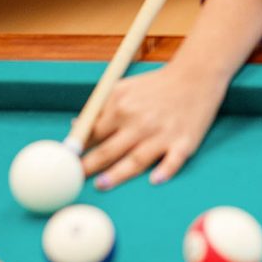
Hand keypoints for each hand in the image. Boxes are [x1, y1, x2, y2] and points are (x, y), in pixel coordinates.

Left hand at [80, 62, 227, 189]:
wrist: (195, 76)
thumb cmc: (156, 85)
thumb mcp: (124, 87)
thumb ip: (99, 107)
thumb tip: (75, 127)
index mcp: (122, 107)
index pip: (93, 133)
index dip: (78, 150)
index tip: (65, 164)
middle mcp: (140, 122)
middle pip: (109, 150)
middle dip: (89, 167)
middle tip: (73, 181)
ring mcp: (163, 134)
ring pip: (136, 160)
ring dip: (117, 174)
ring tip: (101, 185)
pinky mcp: (184, 142)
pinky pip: (173, 161)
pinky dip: (165, 170)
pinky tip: (155, 180)